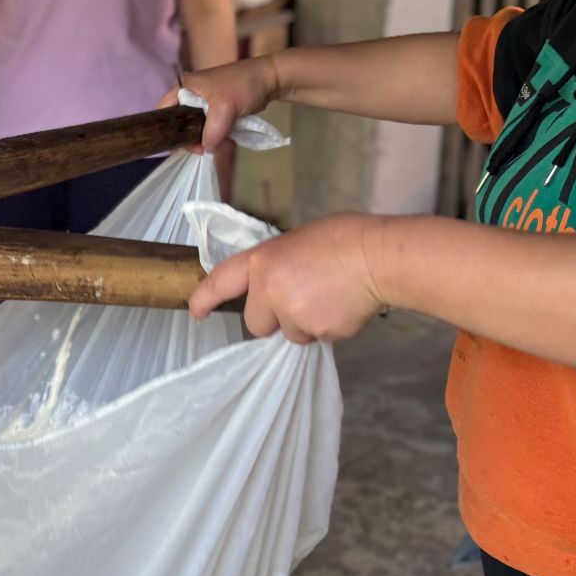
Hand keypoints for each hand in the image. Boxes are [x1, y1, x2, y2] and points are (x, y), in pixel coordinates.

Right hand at [158, 55, 282, 152]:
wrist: (270, 79)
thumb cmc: (243, 85)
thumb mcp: (224, 108)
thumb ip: (212, 130)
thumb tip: (206, 149)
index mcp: (185, 86)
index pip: (164, 109)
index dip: (166, 128)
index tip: (176, 145)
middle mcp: (191, 93)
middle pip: (179, 121)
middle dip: (187, 137)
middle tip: (199, 149)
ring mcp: (204, 102)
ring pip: (194, 126)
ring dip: (200, 138)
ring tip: (208, 148)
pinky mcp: (216, 109)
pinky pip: (207, 126)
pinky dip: (211, 135)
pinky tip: (216, 142)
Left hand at [188, 214, 388, 344]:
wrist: (379, 257)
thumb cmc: (344, 238)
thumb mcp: (296, 242)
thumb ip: (276, 265)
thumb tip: (273, 283)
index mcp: (262, 262)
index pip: (220, 282)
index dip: (204, 299)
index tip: (196, 312)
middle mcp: (271, 292)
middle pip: (256, 324)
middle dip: (273, 318)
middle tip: (299, 298)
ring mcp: (296, 315)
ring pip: (290, 334)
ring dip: (302, 323)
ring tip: (328, 296)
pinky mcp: (321, 332)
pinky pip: (318, 337)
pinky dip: (327, 326)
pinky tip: (343, 305)